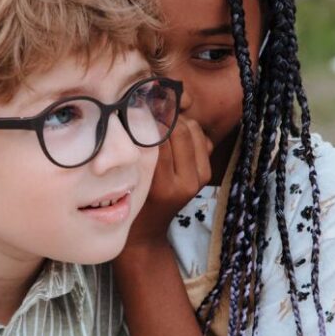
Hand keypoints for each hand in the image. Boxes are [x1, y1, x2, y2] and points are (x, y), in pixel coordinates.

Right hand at [125, 116, 212, 248]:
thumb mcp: (129, 179)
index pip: (161, 139)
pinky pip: (202, 138)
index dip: (150, 119)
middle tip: (150, 108)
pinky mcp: (206, 173)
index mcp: (164, 186)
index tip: (138, 107)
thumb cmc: (130, 201)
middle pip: (182, 131)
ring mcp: (200, 178)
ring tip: (160, 120)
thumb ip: (138, 152)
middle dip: (166, 115)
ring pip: (194, 130)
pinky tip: (172, 134)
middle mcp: (187, 182)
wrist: (149, 228)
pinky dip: (188, 130)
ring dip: (178, 121)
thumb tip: (142, 113)